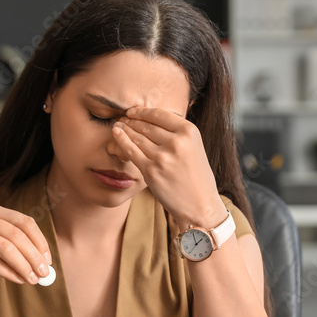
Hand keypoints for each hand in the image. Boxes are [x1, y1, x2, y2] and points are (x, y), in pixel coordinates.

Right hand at [0, 202, 51, 286]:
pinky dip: (9, 273)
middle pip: (17, 234)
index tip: (48, 259)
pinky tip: (19, 280)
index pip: (23, 221)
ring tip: (34, 279)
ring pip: (6, 248)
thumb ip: (13, 248)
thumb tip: (42, 264)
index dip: (39, 240)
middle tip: (45, 273)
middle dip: (34, 256)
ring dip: (24, 266)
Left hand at [111, 106, 225, 227]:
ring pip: (137, 137)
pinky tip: (116, 134)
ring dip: (125, 129)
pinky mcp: (151, 171)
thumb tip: (152, 120)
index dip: (142, 111)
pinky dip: (121, 141)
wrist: (200, 205)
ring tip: (118, 125)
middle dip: (132, 120)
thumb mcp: (194, 147)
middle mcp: (176, 142)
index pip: (160, 114)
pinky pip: (131, 151)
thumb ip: (177, 134)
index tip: (133, 111)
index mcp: (189, 132)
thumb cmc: (197, 177)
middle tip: (122, 118)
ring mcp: (162, 157)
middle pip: (147, 125)